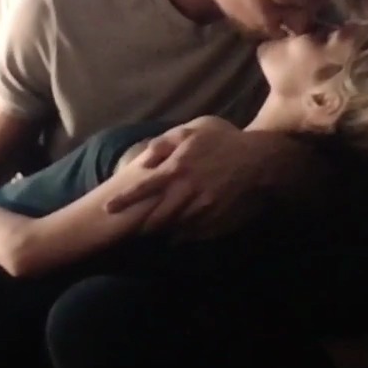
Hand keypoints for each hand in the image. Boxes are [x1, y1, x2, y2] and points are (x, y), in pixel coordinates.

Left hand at [103, 116, 275, 238]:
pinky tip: (177, 234)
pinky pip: (192, 234)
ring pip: (172, 228)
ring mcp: (202, 210)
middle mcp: (186, 192)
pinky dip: (182, 235)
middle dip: (140, 224)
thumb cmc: (225, 142)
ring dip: (160, 231)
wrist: (261, 161)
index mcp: (178, 169)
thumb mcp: (194, 131)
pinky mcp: (216, 222)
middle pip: (155, 216)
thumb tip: (145, 157)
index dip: (123, 199)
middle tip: (130, 227)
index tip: (107, 208)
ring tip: (151, 232)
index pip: (143, 188)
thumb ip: (166, 142)